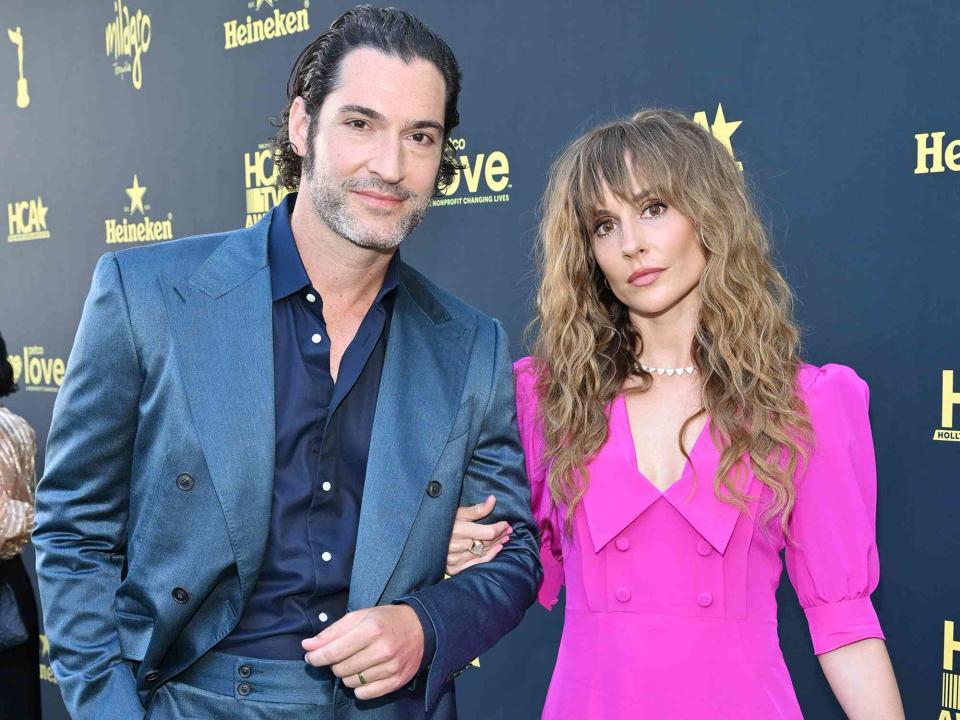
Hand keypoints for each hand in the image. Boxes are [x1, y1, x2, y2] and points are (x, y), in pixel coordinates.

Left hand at [302, 605, 423, 699]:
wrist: (423, 628)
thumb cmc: (386, 620)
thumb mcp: (359, 616)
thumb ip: (332, 632)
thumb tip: (307, 646)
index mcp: (371, 629)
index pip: (334, 652)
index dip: (316, 656)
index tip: (310, 656)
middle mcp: (382, 650)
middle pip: (340, 669)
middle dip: (334, 663)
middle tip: (341, 654)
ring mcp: (390, 668)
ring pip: (351, 682)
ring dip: (347, 674)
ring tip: (356, 661)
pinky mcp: (396, 681)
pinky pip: (365, 694)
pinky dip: (359, 687)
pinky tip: (364, 673)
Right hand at [445, 495, 511, 575]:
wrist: (424, 539)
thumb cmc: (441, 521)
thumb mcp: (457, 512)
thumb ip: (477, 509)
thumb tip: (493, 499)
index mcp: (459, 530)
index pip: (488, 532)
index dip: (500, 528)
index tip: (506, 523)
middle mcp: (458, 546)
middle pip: (488, 543)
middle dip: (500, 535)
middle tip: (509, 531)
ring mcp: (456, 559)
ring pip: (484, 553)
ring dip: (496, 545)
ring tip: (505, 538)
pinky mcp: (454, 568)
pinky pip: (477, 563)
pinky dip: (489, 557)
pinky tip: (497, 549)